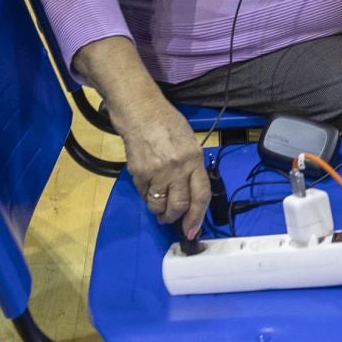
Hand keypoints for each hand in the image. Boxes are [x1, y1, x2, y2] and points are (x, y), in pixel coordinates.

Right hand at [119, 101, 208, 238]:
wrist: (140, 111)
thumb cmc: (166, 123)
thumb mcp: (188, 142)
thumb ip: (192, 166)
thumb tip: (191, 193)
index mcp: (194, 159)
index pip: (201, 195)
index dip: (197, 217)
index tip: (192, 229)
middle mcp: (178, 167)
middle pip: (179, 205)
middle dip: (175, 217)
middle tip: (170, 218)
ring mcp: (158, 171)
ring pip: (159, 205)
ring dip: (159, 210)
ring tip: (158, 206)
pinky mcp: (140, 173)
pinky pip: (144, 195)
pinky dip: (146, 197)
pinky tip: (148, 188)